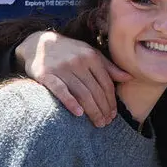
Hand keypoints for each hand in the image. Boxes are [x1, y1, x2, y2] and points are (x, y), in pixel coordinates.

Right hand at [16, 31, 131, 126]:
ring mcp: (62, 68)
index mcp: (91, 57)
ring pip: (82, 93)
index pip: (106, 83)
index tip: (113, 114)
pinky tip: (78, 113)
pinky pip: (60, 90)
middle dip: (103, 108)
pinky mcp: (46, 75)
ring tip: (98, 123)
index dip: (111, 100)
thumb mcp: (89, 53)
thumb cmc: (69, 51)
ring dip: (92, 110)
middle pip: (95, 90)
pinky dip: (70, 102)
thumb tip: (129, 77)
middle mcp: (78, 62)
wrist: (37, 43)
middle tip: (106, 123)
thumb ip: (108, 66)